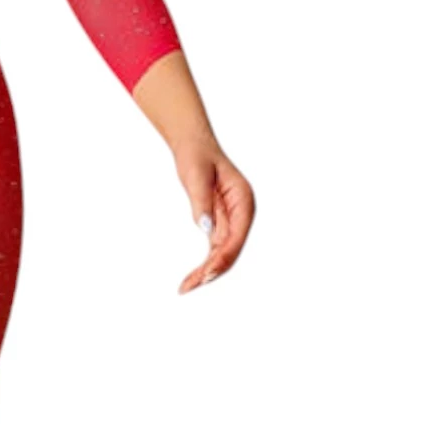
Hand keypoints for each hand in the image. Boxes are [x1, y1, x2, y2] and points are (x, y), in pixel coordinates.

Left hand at [175, 145, 254, 294]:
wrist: (193, 146)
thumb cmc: (197, 156)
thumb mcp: (195, 174)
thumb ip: (201, 201)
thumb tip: (205, 228)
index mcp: (243, 200)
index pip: (236, 237)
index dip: (221, 258)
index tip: (204, 274)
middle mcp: (241, 213)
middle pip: (231, 250)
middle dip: (212, 270)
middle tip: (189, 285)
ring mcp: (232, 220)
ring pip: (223, 253)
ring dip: (207, 271)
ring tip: (187, 286)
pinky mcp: (220, 224)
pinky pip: (215, 248)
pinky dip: (204, 262)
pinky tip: (192, 276)